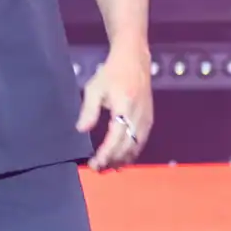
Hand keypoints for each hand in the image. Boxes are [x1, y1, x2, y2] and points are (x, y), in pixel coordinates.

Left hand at [76, 43, 153, 170]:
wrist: (134, 61)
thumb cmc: (111, 73)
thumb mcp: (94, 88)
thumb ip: (88, 110)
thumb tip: (81, 130)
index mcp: (124, 108)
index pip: (115, 139)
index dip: (105, 155)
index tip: (94, 164)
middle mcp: (138, 116)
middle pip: (127, 147)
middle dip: (112, 161)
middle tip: (97, 169)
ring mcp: (146, 119)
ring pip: (136, 148)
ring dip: (122, 160)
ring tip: (107, 167)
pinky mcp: (149, 120)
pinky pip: (141, 142)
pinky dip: (131, 153)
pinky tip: (121, 158)